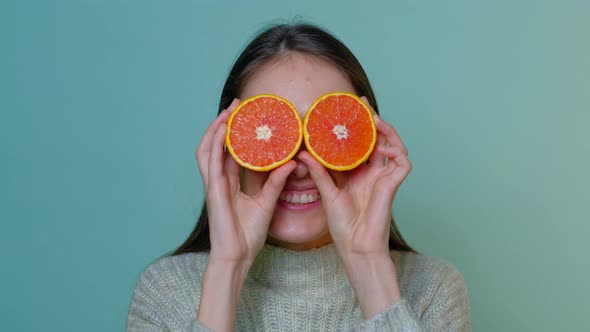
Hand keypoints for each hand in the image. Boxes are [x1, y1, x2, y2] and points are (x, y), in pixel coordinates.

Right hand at [196, 98, 296, 267]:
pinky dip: (214, 144)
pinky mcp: (212, 190)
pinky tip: (222, 131)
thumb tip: (291, 163)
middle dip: (223, 124)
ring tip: (227, 112)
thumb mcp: (267, 202)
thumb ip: (276, 182)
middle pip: (216, 145)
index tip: (246, 115)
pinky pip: (210, 162)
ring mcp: (213, 184)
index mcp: (230, 183)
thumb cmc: (248, 234)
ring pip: (208, 149)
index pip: (230, 151)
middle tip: (237, 105)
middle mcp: (219, 180)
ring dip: (215, 129)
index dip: (234, 133)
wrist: (238, 255)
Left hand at [298, 97, 410, 317]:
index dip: (358, 125)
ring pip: (394, 146)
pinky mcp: (393, 186)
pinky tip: (383, 147)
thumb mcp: (327, 193)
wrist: (355, 247)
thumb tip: (303, 153)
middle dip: (373, 120)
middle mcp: (374, 172)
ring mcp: (385, 178)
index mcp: (359, 173)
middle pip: (378, 139)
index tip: (348, 108)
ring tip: (374, 119)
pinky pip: (403, 163)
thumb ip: (319, 172)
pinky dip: (396, 151)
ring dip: (387, 131)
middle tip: (362, 105)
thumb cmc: (343, 225)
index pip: (361, 143)